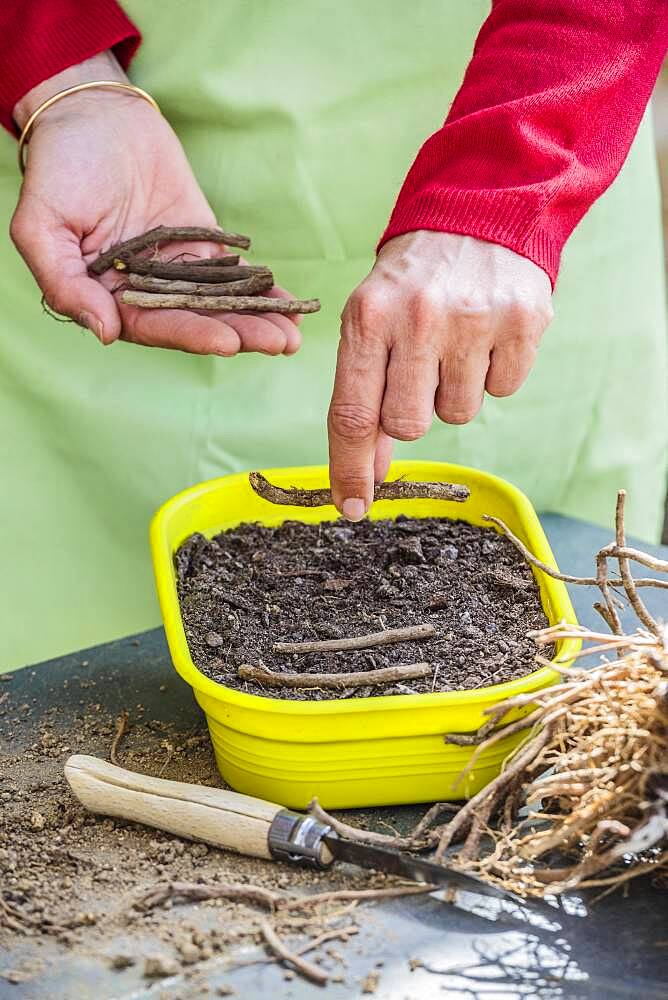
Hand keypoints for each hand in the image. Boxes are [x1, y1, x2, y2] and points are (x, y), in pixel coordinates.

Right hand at [10, 52, 299, 356]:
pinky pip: (234, 271)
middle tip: (278, 344)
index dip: (192, 334)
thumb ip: (65, 284)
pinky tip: (288, 303)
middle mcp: (147, 291)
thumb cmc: (58, 169)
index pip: (155, 324)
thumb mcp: (42, 226)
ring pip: (221, 301)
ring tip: (292, 334)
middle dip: (240, 332)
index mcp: (108, 298)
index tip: (228, 342)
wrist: (92, 115)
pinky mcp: (202, 244)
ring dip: (257, 318)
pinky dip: (260, 288)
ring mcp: (178, 268)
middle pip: (198, 319)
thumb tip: (105, 332)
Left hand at [328, 230, 552, 518]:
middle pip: (408, 425)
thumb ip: (364, 394)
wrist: (478, 213)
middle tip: (418, 370)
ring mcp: (474, 320)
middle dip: (410, 413)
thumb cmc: (412, 281)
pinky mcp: (523, 322)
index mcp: (368, 317)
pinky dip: (493, 373)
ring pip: (458, 413)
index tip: (351, 508)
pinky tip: (485, 335)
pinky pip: (502, 389)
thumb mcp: (371, 323)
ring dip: (453, 391)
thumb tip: (367, 474)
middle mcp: (419, 319)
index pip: (352, 414)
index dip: (350, 469)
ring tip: (453, 343)